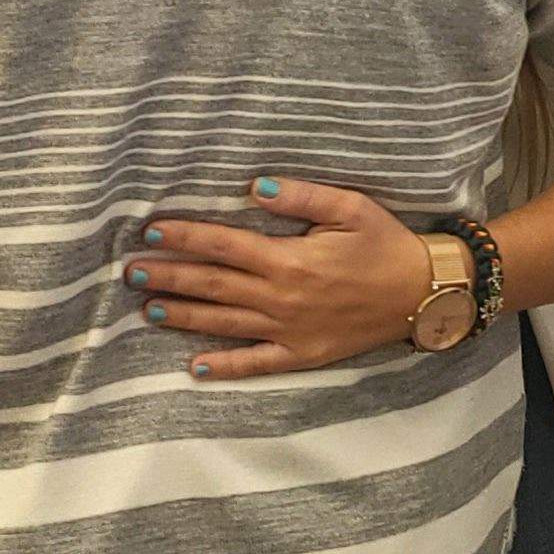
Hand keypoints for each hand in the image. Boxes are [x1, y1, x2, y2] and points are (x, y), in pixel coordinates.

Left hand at [132, 179, 427, 379]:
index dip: (185, 237)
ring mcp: (289, 330)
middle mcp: (282, 298)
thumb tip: (252, 186)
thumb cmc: (387, 244)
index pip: (224, 245)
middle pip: (213, 286)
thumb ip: (300, 196)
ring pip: (224, 324)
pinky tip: (194, 367)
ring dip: (183, 317)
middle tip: (130, 273)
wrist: (424, 293)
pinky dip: (225, 367)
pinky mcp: (302, 355)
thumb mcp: (350, 207)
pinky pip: (257, 364)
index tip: (151, 231)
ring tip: (147, 309)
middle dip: (169, 277)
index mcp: (289, 259)